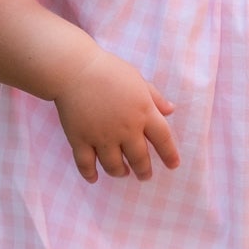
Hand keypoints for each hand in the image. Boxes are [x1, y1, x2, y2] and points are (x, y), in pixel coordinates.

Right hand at [51, 46, 180, 183]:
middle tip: (145, 176)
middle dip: (144, 171)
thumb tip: (171, 110)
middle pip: (139, 158)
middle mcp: (126, 129)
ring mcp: (102, 136)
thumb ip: (155, 97)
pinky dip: (90, 174)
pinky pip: (85, 164)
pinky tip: (94, 178)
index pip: (163, 139)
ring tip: (123, 173)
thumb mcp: (138, 80)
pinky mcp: (80, 139)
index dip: (170, 155)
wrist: (75, 70)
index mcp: (143, 112)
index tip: (173, 165)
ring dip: (120, 173)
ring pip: (114, 166)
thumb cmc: (109, 71)